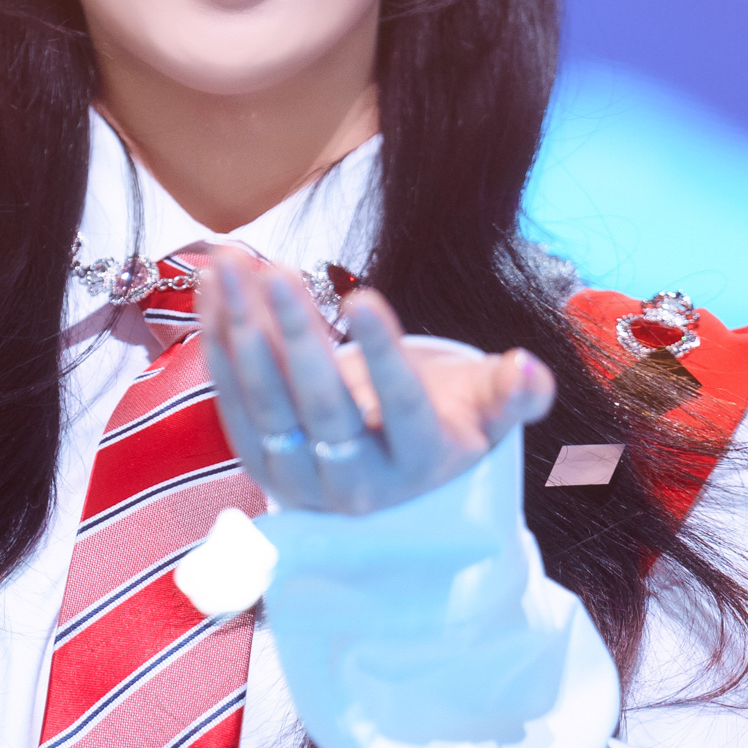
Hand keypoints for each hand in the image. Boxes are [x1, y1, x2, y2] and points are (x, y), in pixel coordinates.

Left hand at [197, 246, 554, 513]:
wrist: (391, 470)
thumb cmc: (446, 420)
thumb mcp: (488, 408)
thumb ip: (515, 392)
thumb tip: (533, 371)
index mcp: (422, 464)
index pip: (401, 409)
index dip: (382, 356)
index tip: (362, 297)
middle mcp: (359, 483)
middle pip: (324, 409)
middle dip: (297, 338)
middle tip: (277, 273)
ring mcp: (303, 479)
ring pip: (268, 405)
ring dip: (244, 331)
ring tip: (233, 265)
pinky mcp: (262, 464)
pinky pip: (234, 402)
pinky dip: (218, 344)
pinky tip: (214, 289)